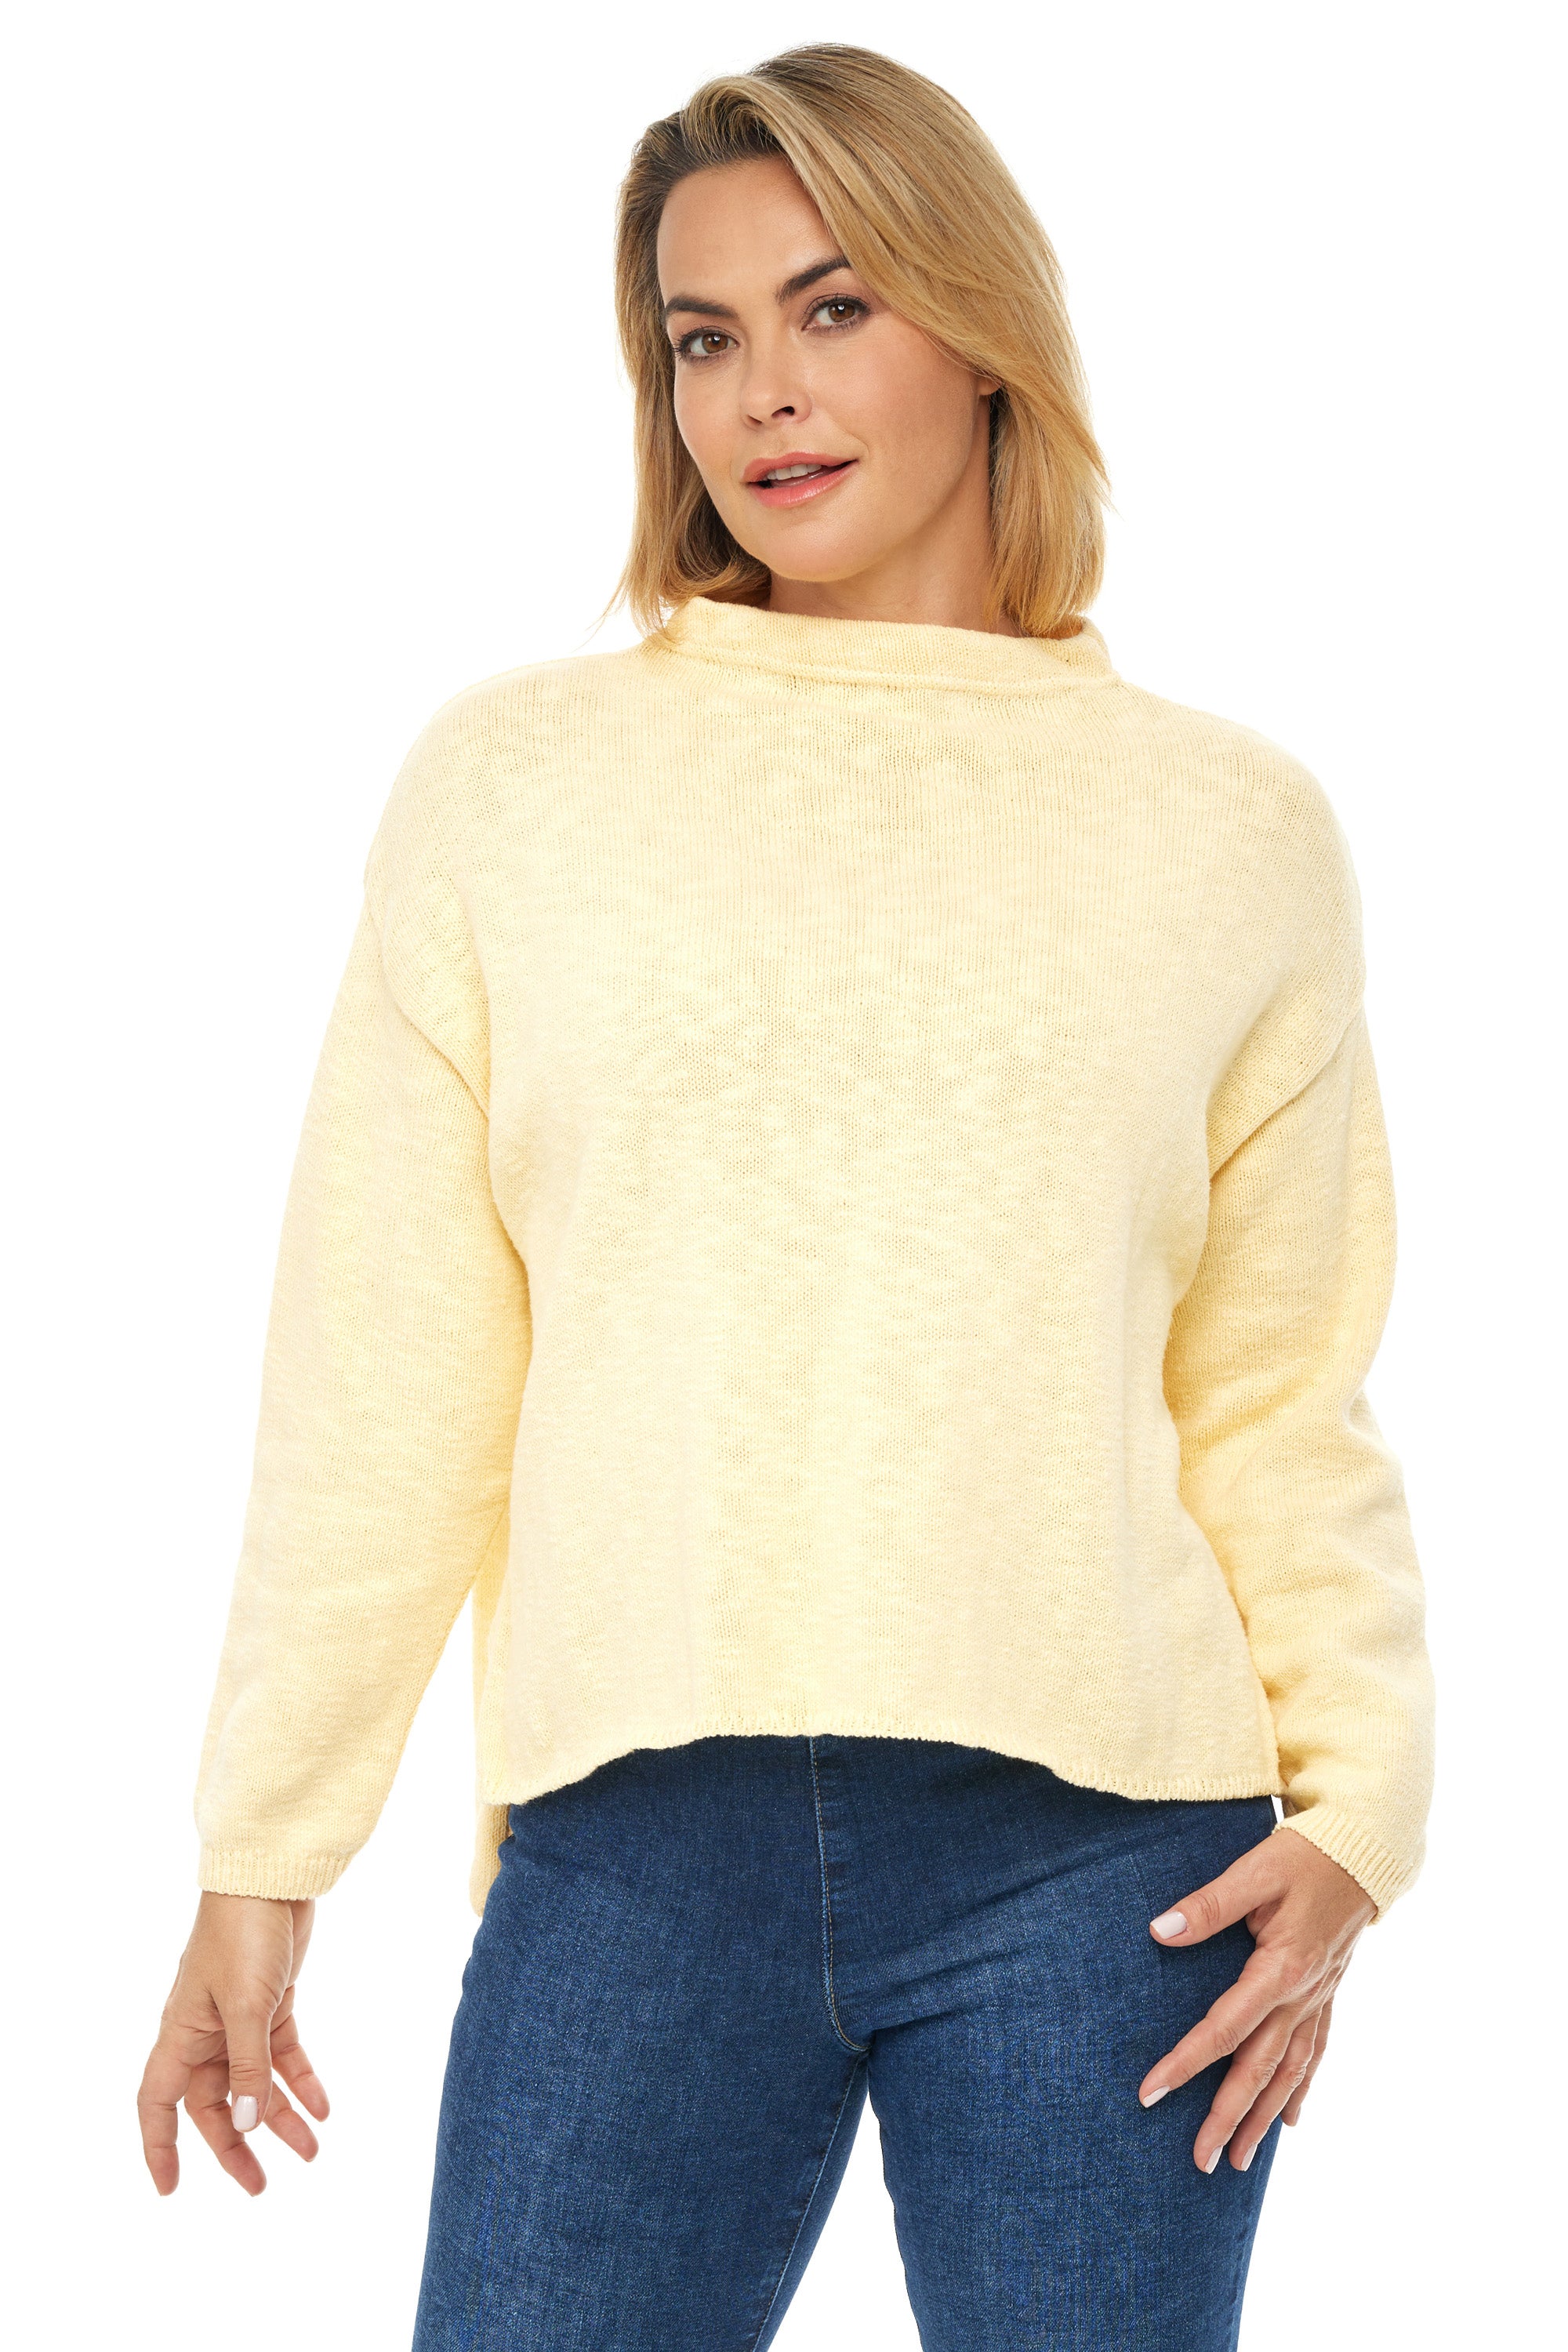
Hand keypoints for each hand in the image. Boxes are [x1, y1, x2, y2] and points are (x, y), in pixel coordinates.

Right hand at [137, 1892, 327, 2194]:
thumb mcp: (247, 2006)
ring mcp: (238, 2018)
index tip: (170, 2187)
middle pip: (214, 2103)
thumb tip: (249, 2124)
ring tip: (311, 2151)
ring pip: (255, 2082)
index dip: (159, 2146)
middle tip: (260, 2187)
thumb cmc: (243, 1935)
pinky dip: (301, 2080)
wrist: (271, 1878)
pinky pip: (282, 2054)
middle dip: (236, 2145)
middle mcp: (205, 2032)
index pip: (158, 2102)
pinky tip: (323, 2106)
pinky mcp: (272, 2002)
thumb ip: (249, 2067)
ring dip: (280, 2116)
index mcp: (181, 2034)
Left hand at [1136, 1826, 1375, 2172]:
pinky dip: (1301, 2090)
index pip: (1223, 2029)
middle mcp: (1303, 1996)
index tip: (1150, 2094)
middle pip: (1259, 2069)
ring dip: (1263, 2118)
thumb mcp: (1255, 1870)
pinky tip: (1291, 2122)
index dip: (1185, 2063)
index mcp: (1280, 1969)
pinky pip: (1315, 2054)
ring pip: (1289, 2073)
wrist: (1366, 1851)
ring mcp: (1319, 1999)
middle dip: (1227, 2117)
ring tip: (1238, 2160)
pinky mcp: (1328, 1994)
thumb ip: (1208, 1905)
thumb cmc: (1306, 1856)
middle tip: (1198, 2161)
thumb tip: (1159, 1931)